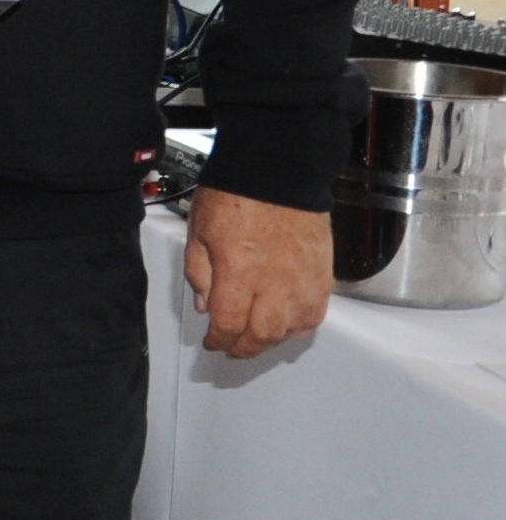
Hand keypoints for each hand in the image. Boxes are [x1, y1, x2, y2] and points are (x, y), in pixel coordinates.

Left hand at [184, 187, 333, 359]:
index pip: (228, 324)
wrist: (277, 170)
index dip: (219, 340)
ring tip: (258, 339)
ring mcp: (302, 279)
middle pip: (262, 334)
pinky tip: (291, 325)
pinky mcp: (322, 273)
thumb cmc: (237, 193)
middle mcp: (273, 282)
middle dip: (245, 348)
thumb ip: (200, 274)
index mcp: (238, 273)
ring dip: (273, 340)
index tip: (213, 343)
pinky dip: (303, 325)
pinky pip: (316, 312)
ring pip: (291, 328)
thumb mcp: (198, 232)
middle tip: (233, 349)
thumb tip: (205, 306)